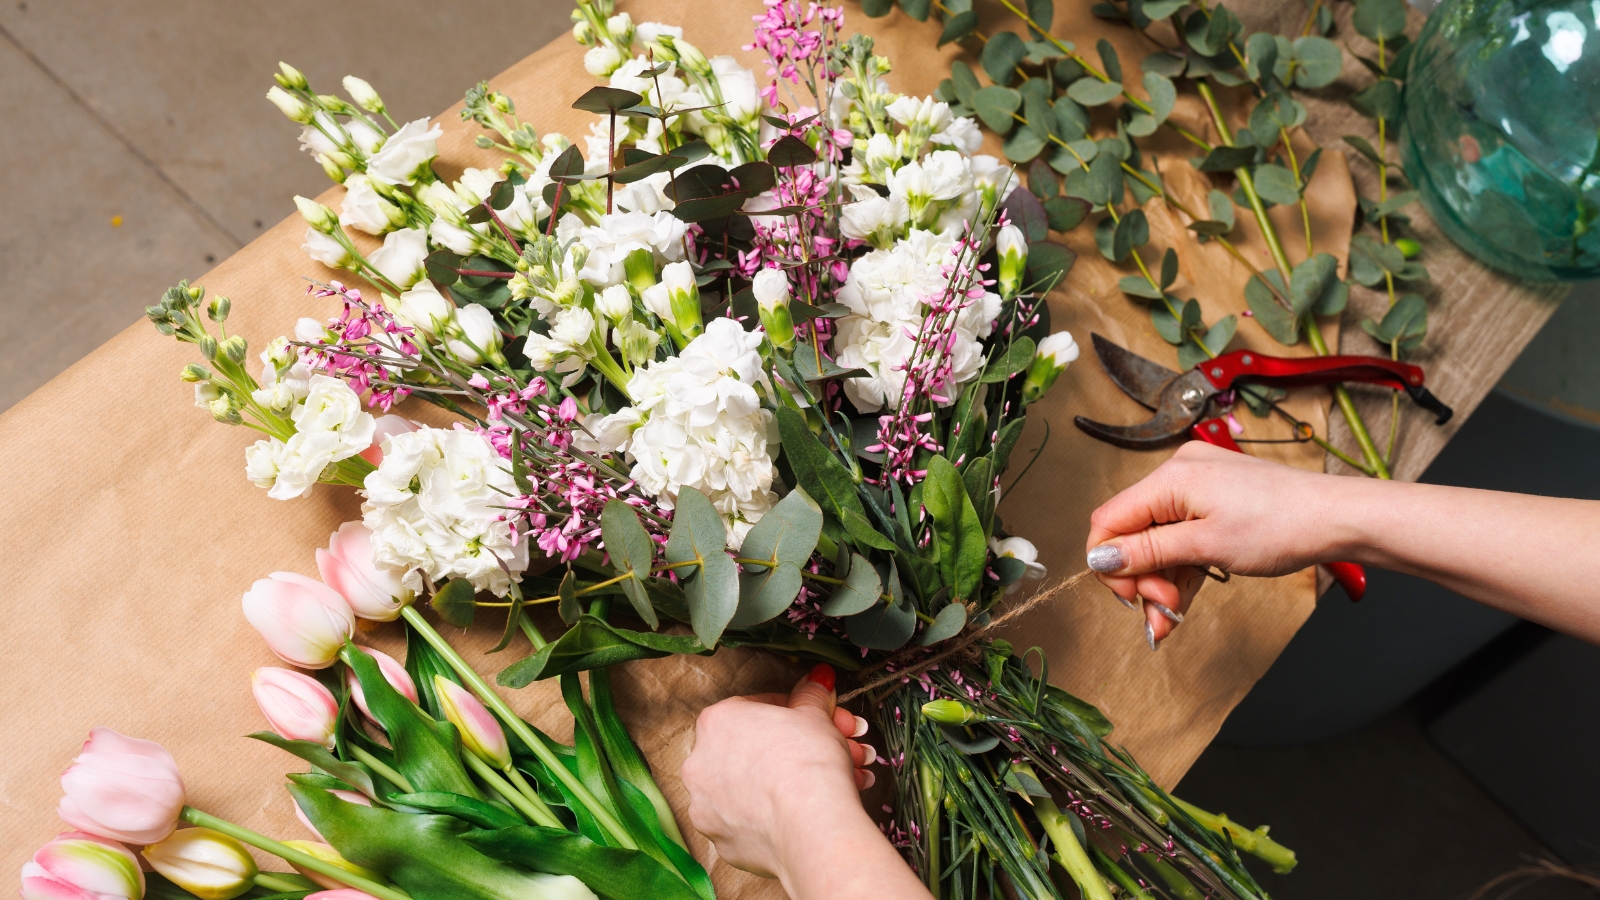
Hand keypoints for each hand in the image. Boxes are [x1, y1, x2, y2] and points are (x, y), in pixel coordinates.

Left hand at [681, 664, 929, 899]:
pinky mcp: (723, 843)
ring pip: (753, 789)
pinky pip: (752, 823)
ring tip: (839, 779)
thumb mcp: (816, 715)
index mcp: (716, 723)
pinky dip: (778, 816)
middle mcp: (700, 764)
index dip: (791, 712)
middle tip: (833, 748)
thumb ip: (811, 695)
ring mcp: (707, 808)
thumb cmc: (808, 763)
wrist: (812, 827)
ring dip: (792, 782)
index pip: (753, 708)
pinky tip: (812, 811)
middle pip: (754, 750)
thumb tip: (817, 680)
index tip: (813, 719)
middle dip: (797, 749)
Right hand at [1084, 442, 1346, 644]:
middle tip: (1163, 610)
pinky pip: (1181, 536)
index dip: (1109, 564)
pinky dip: (1181, 568)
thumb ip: (1147, 552)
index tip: (1129, 598)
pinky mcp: (1214, 500)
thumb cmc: (1283, 524)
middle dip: (1142, 578)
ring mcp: (1197, 486)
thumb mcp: (1206, 546)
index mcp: (1170, 477)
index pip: (1109, 520)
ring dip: (1161, 580)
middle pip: (1133, 533)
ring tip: (1173, 616)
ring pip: (1157, 540)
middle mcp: (1178, 474)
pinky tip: (1183, 599)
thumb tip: (1099, 558)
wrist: (1337, 518)